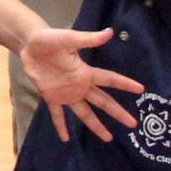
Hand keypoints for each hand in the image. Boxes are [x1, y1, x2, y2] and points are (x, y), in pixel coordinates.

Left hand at [20, 26, 143, 144]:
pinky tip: (66, 139)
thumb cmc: (50, 39)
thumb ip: (89, 39)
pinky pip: (58, 115)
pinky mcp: (51, 97)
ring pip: (85, 113)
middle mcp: (80, 85)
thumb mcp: (69, 38)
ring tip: (108, 138)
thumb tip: (110, 32)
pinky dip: (61, 126)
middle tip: (133, 124)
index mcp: (85, 72)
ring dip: (96, 125)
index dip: (125, 84)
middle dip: (117, 112)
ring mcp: (66, 94)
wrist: (30, 44)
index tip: (141, 90)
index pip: (110, 79)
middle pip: (103, 101)